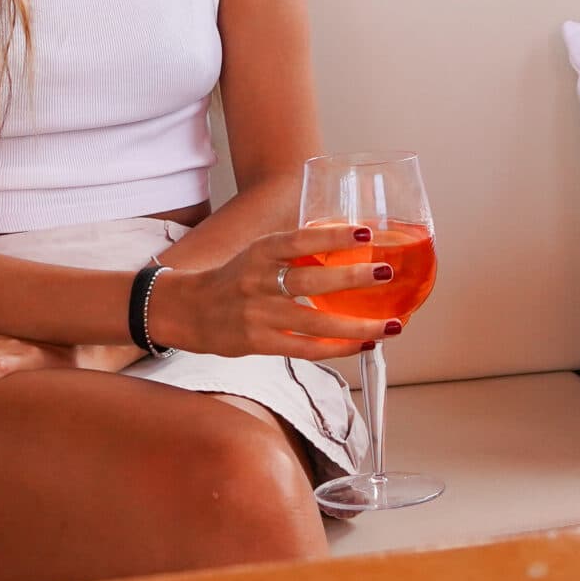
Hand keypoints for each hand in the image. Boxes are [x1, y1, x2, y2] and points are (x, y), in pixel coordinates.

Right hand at [146, 225, 400, 359]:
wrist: (189, 310)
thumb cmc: (234, 278)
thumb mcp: (258, 253)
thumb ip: (295, 250)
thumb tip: (348, 241)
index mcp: (260, 251)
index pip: (300, 239)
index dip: (333, 235)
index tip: (366, 231)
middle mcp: (259, 281)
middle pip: (310, 280)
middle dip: (352, 278)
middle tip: (386, 272)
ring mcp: (259, 315)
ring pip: (314, 322)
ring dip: (356, 325)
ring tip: (390, 324)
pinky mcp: (259, 343)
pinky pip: (305, 349)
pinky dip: (337, 349)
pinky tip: (363, 344)